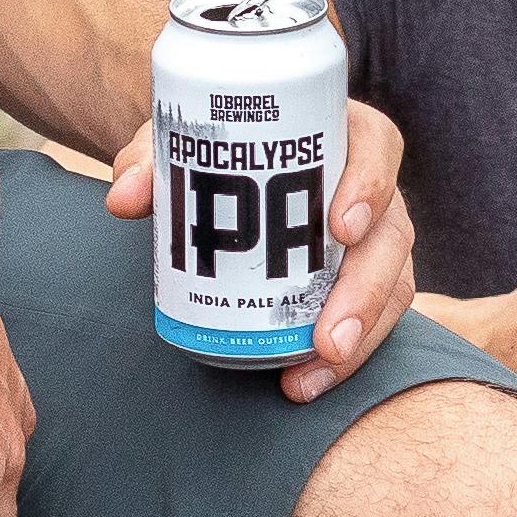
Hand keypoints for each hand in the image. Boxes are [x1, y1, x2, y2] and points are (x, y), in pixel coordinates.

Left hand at [92, 102, 423, 398]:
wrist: (223, 178)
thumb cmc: (218, 148)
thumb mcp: (187, 142)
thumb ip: (153, 159)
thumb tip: (124, 197)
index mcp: (344, 135)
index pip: (377, 149)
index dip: (369, 185)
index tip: (339, 227)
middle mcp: (371, 189)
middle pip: (391, 234)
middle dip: (364, 291)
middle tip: (326, 334)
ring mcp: (374, 240)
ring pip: (392, 283)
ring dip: (363, 331)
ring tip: (319, 364)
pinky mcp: (364, 281)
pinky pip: (375, 318)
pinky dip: (348, 354)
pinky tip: (307, 381)